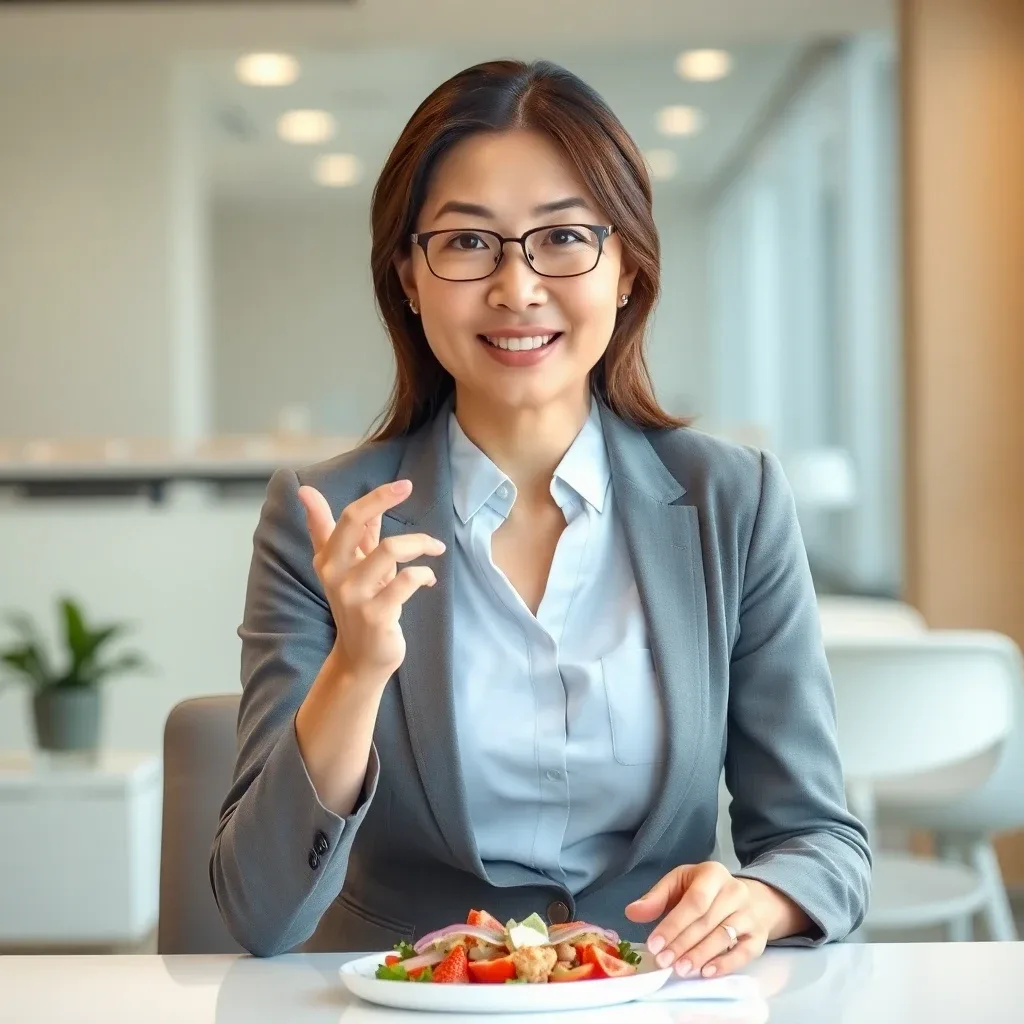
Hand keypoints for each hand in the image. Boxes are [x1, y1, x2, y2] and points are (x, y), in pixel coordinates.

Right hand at [297, 479, 444, 684]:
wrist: (361, 657)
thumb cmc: (362, 602)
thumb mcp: (351, 565)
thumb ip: (346, 531)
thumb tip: (309, 492)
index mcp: (329, 558)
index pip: (347, 517)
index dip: (373, 496)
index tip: (402, 483)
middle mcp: (335, 574)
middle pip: (353, 523)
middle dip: (382, 500)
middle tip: (407, 487)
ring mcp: (354, 596)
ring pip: (389, 549)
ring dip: (420, 544)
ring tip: (435, 548)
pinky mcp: (376, 615)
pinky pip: (407, 581)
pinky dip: (425, 574)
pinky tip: (429, 579)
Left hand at [625, 862, 810, 978]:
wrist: (752, 898)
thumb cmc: (707, 891)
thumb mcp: (681, 883)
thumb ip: (657, 897)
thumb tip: (632, 912)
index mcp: (712, 873)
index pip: (694, 901)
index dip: (673, 924)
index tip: (654, 944)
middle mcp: (735, 891)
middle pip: (707, 921)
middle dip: (682, 944)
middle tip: (663, 961)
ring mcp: (750, 914)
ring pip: (723, 937)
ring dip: (699, 956)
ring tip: (680, 969)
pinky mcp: (759, 937)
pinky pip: (744, 953)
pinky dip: (725, 964)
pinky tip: (706, 972)